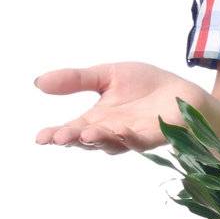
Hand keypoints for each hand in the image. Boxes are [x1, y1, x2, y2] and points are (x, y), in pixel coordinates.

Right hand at [34, 62, 208, 154]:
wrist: (181, 92)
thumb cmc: (145, 85)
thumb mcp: (107, 75)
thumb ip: (76, 80)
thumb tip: (38, 82)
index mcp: (97, 119)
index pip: (72, 130)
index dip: (56, 135)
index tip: (40, 138)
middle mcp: (111, 132)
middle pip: (88, 140)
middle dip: (74, 138)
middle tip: (60, 136)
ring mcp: (132, 138)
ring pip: (111, 143)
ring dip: (98, 139)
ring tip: (86, 133)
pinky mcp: (155, 137)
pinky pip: (140, 141)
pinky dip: (130, 137)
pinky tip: (121, 130)